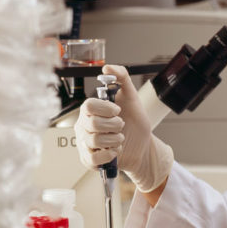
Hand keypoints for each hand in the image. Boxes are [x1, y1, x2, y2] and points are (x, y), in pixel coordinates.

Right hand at [74, 64, 173, 192]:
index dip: (106, 109)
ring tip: (120, 138)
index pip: (88, 106)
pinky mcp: (88, 159)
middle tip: (121, 125)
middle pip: (93, 124)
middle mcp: (84, 125)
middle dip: (115, 125)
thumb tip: (107, 67)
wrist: (142, 144)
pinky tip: (115, 150)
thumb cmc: (134, 120)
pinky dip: (109, 154)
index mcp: (91, 109)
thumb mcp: (131, 95)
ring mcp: (84, 143)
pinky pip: (93, 159)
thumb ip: (121, 77)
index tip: (118, 110)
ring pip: (95, 141)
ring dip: (115, 140)